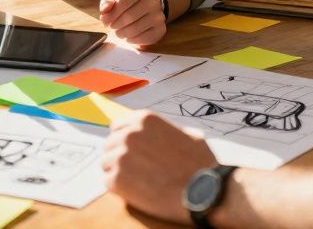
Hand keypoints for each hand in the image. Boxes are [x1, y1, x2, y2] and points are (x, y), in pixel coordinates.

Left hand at [99, 0, 166, 46]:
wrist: (146, 8)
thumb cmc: (127, 3)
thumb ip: (107, 2)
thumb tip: (105, 11)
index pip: (123, 2)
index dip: (110, 14)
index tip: (104, 20)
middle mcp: (153, 1)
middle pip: (129, 17)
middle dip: (115, 25)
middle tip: (112, 27)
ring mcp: (159, 16)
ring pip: (136, 29)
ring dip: (122, 33)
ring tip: (118, 32)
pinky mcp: (161, 29)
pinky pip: (145, 38)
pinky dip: (133, 40)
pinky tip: (128, 38)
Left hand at [103, 110, 218, 222]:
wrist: (205, 192)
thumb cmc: (201, 165)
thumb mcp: (188, 135)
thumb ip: (166, 131)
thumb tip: (159, 135)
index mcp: (144, 120)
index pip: (118, 126)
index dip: (124, 141)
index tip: (132, 152)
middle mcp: (129, 134)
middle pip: (110, 145)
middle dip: (120, 156)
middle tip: (137, 171)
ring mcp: (121, 156)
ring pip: (106, 163)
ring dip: (118, 172)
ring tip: (139, 182)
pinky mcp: (117, 179)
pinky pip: (108, 182)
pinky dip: (120, 189)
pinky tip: (137, 192)